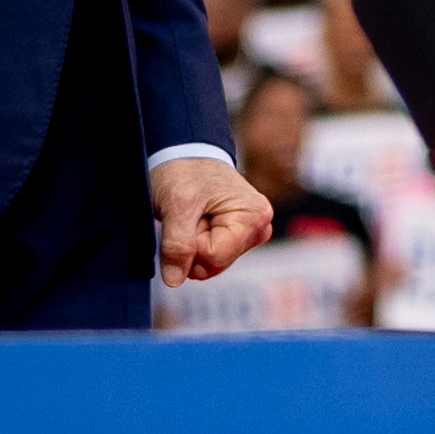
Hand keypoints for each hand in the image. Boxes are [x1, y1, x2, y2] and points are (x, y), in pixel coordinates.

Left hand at [149, 152, 275, 286]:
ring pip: (213, 265)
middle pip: (216, 265)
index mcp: (254, 217)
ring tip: (193, 215)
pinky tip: (198, 221)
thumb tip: (174, 281)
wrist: (185, 152)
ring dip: (194, 245)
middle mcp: (260, 227)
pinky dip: (197, 243)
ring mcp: (250, 234)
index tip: (189, 216)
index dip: (192, 243)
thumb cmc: (184, 170)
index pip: (214, 257)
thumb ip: (176, 245)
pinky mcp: (239, 237)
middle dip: (193, 247)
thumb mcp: (176, 205)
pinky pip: (213, 258)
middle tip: (190, 215)